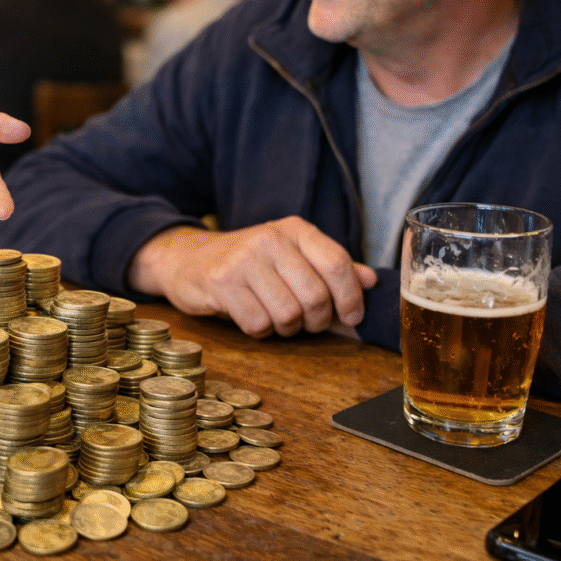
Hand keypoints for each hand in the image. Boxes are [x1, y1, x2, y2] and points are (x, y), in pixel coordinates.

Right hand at [129, 217, 377, 336]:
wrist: (189, 259)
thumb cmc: (250, 262)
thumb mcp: (292, 256)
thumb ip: (331, 267)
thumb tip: (371, 280)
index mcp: (296, 229)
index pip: (338, 264)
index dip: (351, 298)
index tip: (351, 317)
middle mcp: (271, 239)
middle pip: (316, 297)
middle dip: (317, 321)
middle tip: (306, 322)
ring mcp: (244, 260)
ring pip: (289, 315)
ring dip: (287, 328)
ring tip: (275, 317)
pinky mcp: (222, 283)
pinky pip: (258, 324)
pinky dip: (260, 330)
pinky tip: (251, 316)